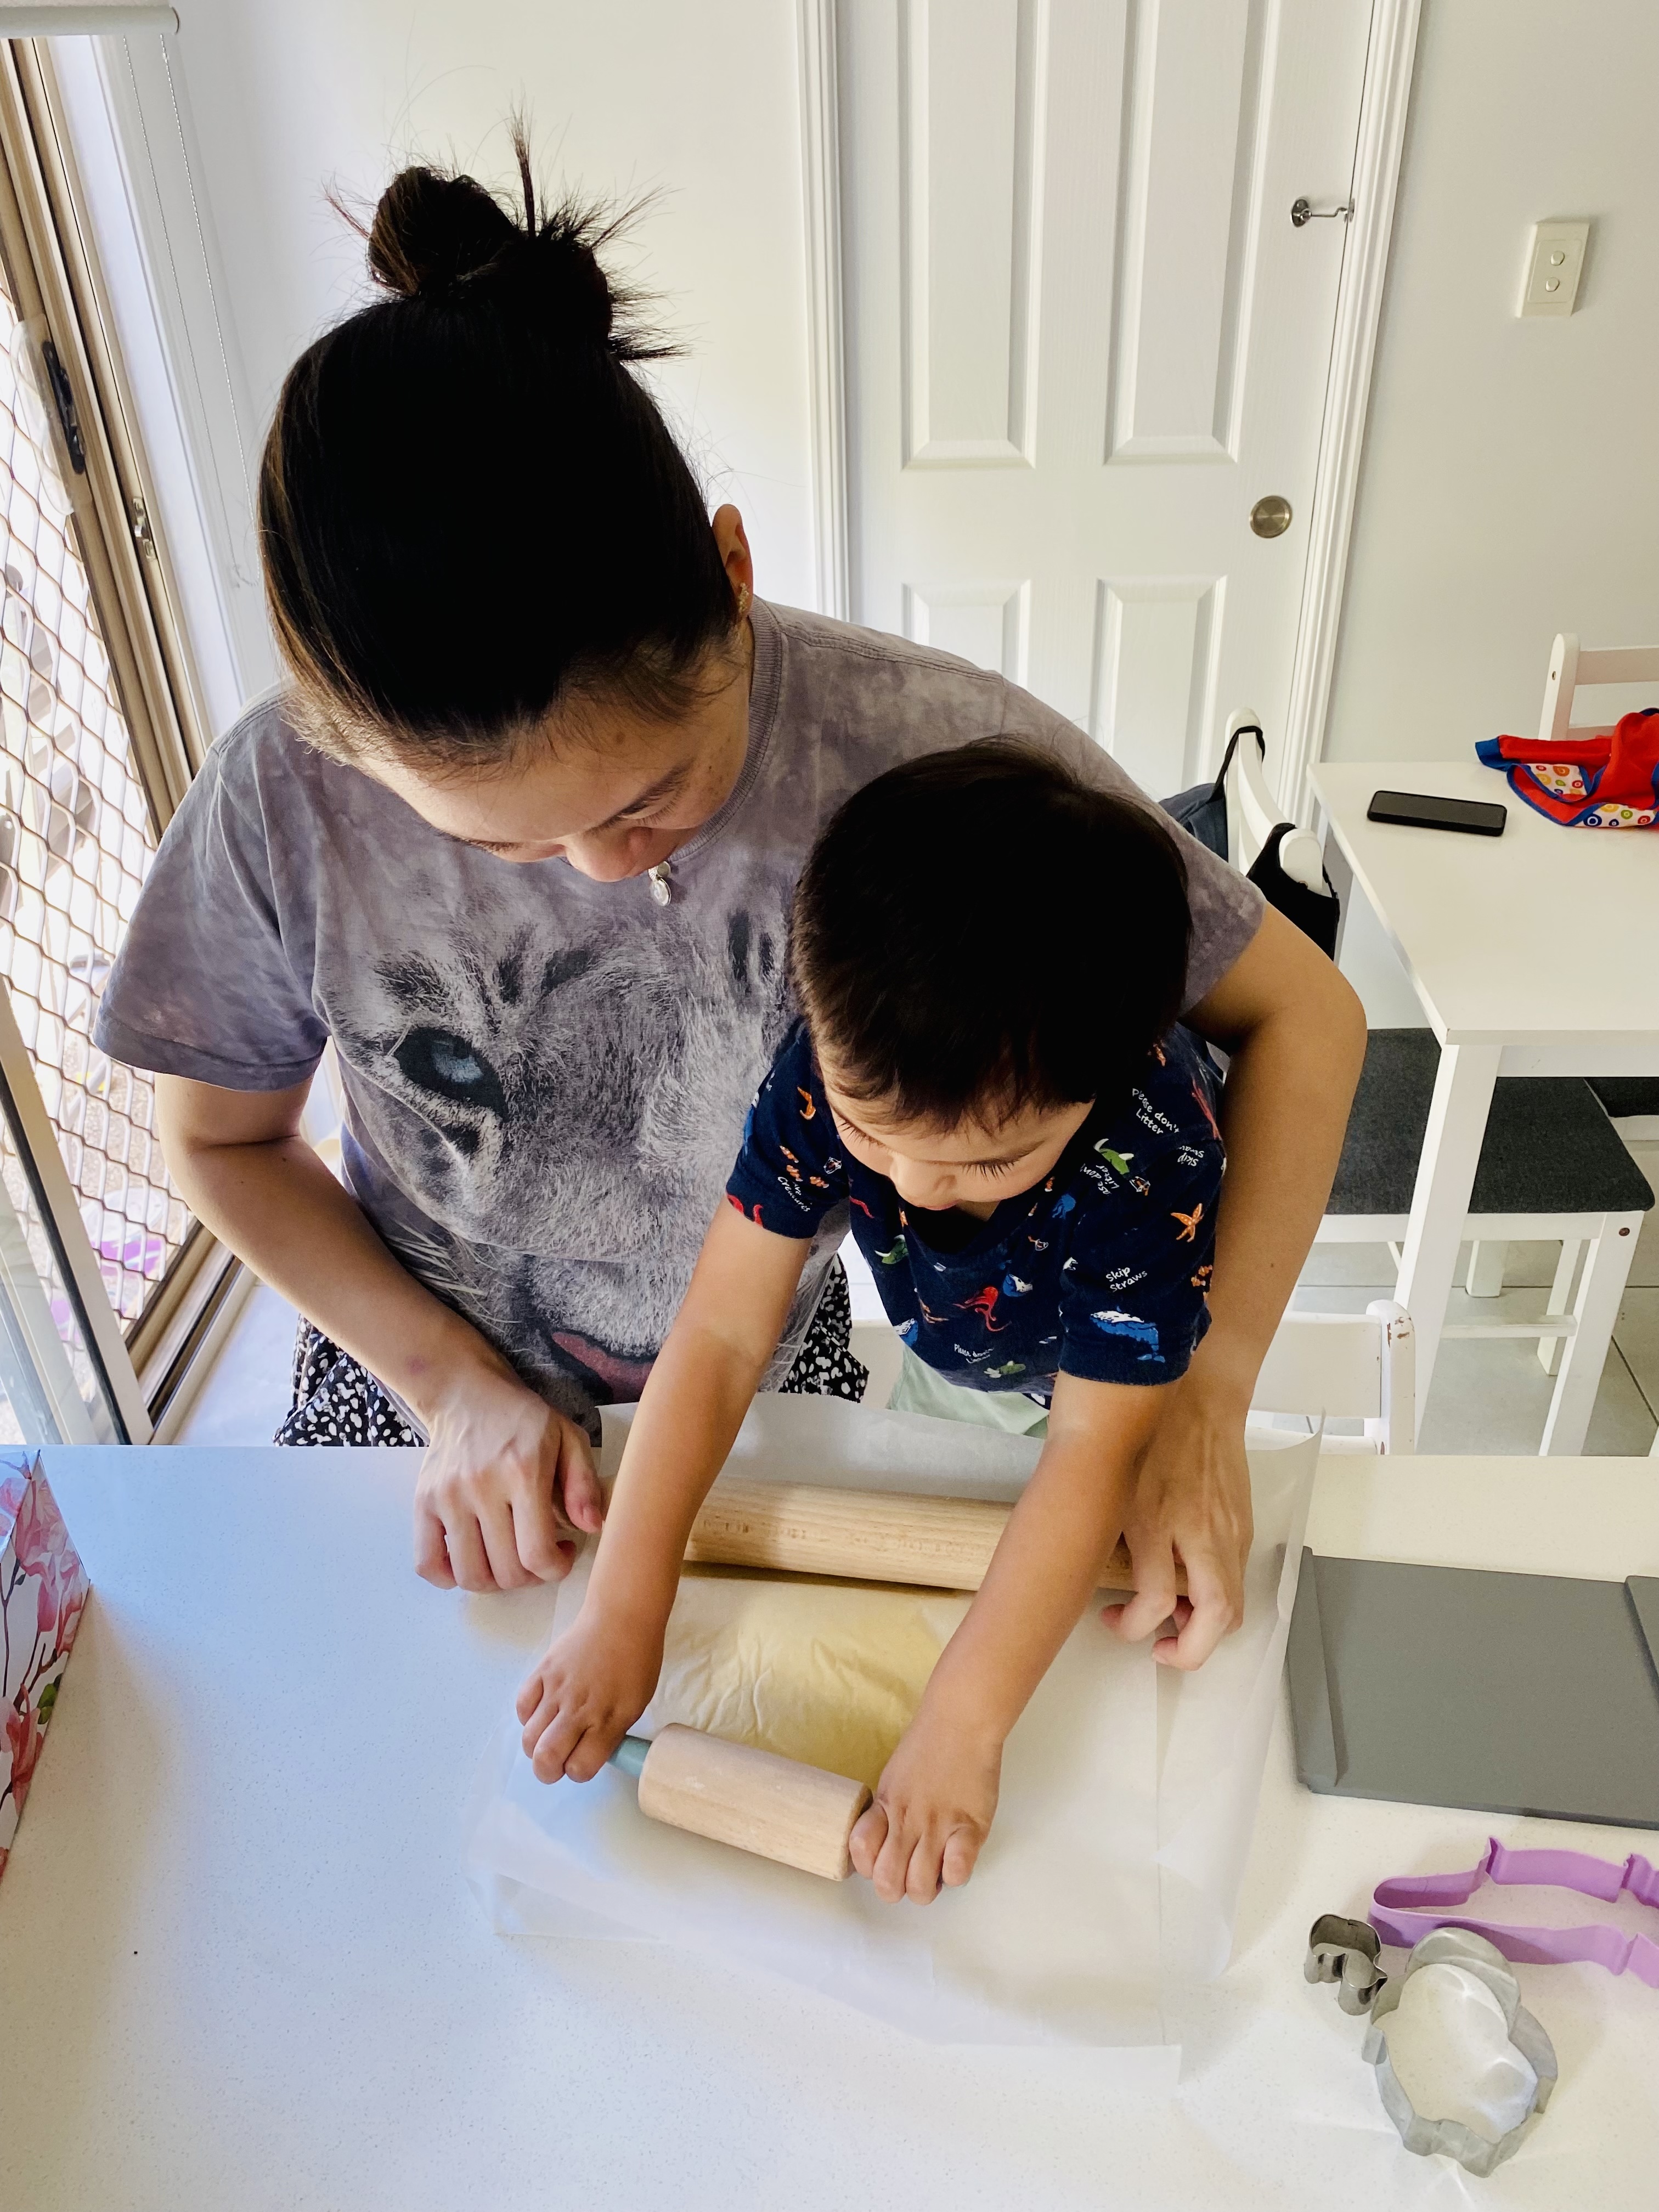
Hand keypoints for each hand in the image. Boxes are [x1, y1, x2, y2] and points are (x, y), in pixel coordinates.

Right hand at [413, 1356, 603, 1590]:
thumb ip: (584, 1483)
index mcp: (523, 1473)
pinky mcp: (423, 1503)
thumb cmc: (523, 1420)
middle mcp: (481, 1488)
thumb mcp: (568, 1437)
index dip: (556, 1569)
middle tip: (538, 1555)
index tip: (563, 1552)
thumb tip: (592, 1526)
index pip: (537, 1553)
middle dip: (531, 1576)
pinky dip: (450, 1577)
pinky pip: (428, 1564)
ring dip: (496, 1582)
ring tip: (509, 1559)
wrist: (467, 1393)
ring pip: (470, 1575)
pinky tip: (474, 1559)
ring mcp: (447, 1498)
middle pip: (506, 1571)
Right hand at [515, 1603, 665, 1781]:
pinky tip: (542, 1712)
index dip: (578, 1771)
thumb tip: (586, 1754)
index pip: (579, 1768)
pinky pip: (522, 1707)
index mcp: (609, 1720)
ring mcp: (557, 1690)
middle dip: (548, 1771)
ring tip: (548, 1737)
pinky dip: (528, 1717)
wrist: (621, 1617)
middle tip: (556, 1762)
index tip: (582, 1762)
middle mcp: (580, 1709)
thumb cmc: (637, 1661)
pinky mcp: (542, 1672)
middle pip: (546, 1759)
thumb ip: (610, 1734)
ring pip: (529, 1738)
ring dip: (535, 1747)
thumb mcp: (635, 1705)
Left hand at [850, 1707, 1001, 1903]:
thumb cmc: (930, 1745)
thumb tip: (889, 1843)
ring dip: (927, 1888)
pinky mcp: (969, 1827)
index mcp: (885, 1806)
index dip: (870, 1868)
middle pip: (888, 1883)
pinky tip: (956, 1857)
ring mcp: (937, 1825)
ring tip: (935, 1871)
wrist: (961, 1721)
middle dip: (897, 1890)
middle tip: (910, 1876)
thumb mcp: (895, 1777)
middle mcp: (907, 1820)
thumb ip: (890, 1811)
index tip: (883, 1862)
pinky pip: (957, 1872)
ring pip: (920, 1886)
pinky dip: (955, 1875)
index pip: (860, 1855)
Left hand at [1100, 1365, 1251, 1669]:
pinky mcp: (1242, 1525)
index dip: (1130, 1628)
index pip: (1152, 1602)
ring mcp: (1226, 1531)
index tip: (1112, 1621)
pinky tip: (1190, 1583)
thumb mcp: (1109, 1482)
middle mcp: (1197, 1532)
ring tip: (1175, 1621)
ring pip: (1234, 1606)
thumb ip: (1105, 1528)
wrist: (1200, 1394)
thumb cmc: (1145, 1431)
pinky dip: (1217, 1595)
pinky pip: (1236, 1577)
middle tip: (1158, 1649)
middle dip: (1188, 1652)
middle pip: (1215, 1617)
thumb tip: (1086, 1568)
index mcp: (1154, 1520)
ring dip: (1205, 1627)